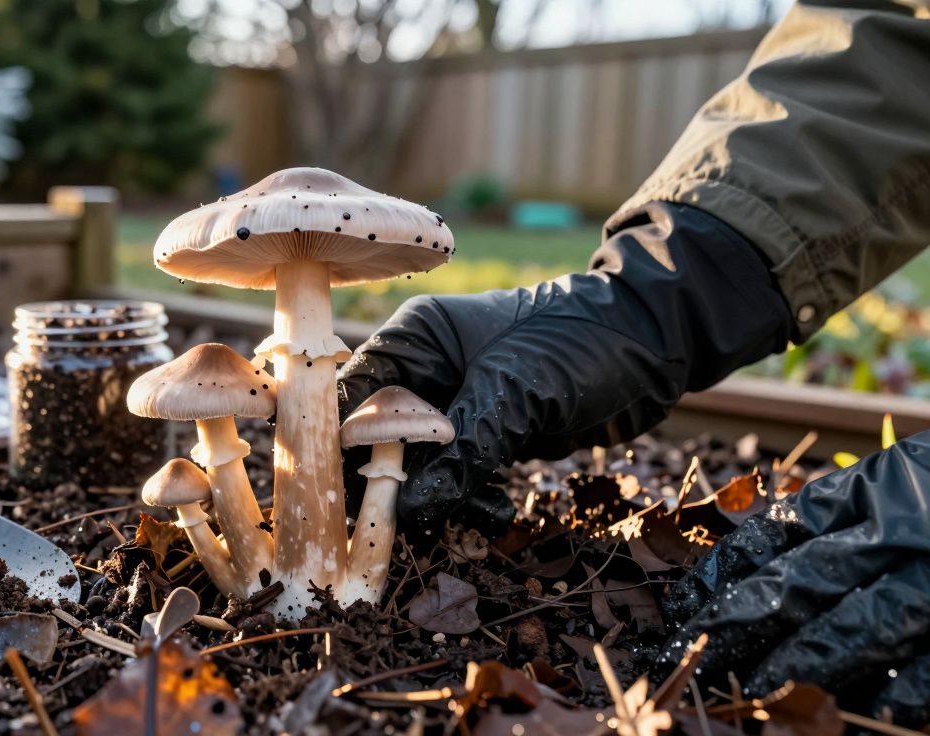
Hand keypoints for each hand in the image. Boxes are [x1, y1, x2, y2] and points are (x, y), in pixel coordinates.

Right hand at [337, 202, 791, 541]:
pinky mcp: (485, 433)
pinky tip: (490, 508)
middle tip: (386, 529)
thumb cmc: (577, 342)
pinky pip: (455, 475)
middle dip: (383, 483)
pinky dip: (465, 496)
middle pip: (374, 435)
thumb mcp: (515, 393)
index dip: (335, 445)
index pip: (349, 393)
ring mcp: (453, 403)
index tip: (331, 499)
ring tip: (457, 516)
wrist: (655, 342)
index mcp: (414, 338)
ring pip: (414, 464)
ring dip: (429, 497)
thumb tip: (406, 511)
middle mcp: (423, 369)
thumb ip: (459, 451)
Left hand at [658, 435, 929, 726]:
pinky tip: (872, 712)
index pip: (776, 533)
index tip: (683, 611)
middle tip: (695, 663)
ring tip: (757, 695)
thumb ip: (833, 519)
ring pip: (860, 625)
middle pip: (802, 584)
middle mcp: (903, 529)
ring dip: (801, 664)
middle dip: (740, 627)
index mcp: (873, 491)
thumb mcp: (894, 483)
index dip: (723, 576)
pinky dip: (909, 688)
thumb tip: (748, 575)